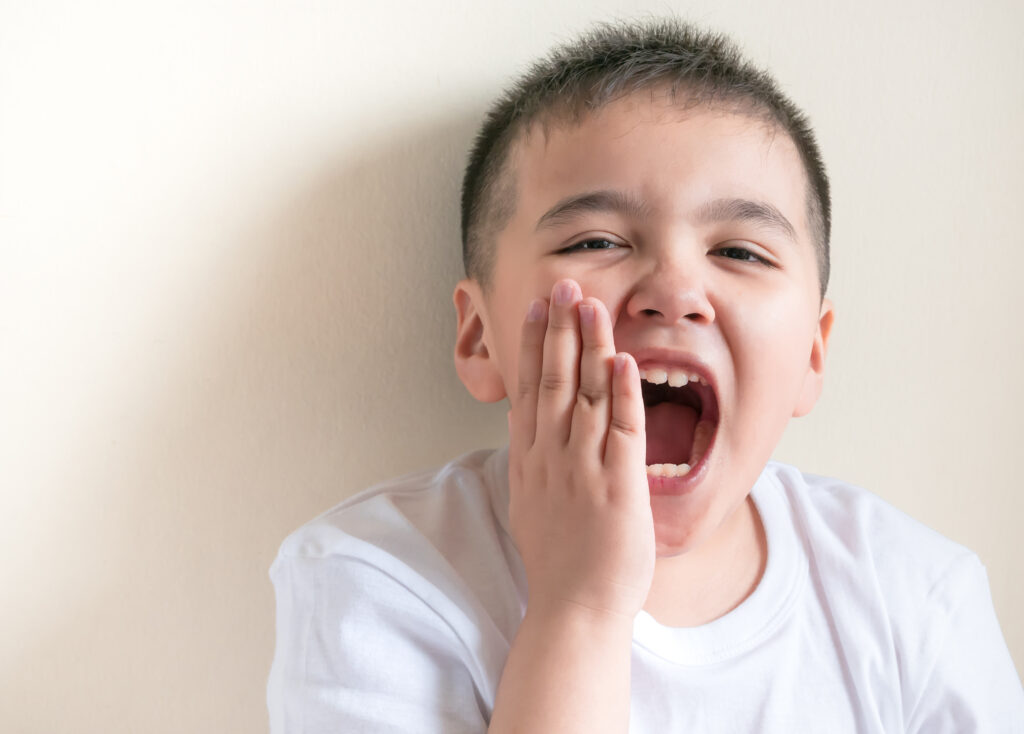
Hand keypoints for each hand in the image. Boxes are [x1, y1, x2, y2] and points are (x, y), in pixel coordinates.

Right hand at [508, 279, 654, 621]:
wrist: (574, 608)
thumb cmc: (558, 560)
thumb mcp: (530, 503)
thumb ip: (531, 460)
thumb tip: (527, 426)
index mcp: (531, 460)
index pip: (530, 387)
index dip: (533, 343)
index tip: (537, 308)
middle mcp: (551, 457)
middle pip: (553, 378)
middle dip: (559, 328)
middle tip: (564, 285)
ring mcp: (582, 469)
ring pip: (585, 394)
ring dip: (589, 345)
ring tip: (592, 304)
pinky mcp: (616, 485)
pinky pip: (620, 429)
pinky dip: (621, 392)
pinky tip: (624, 359)